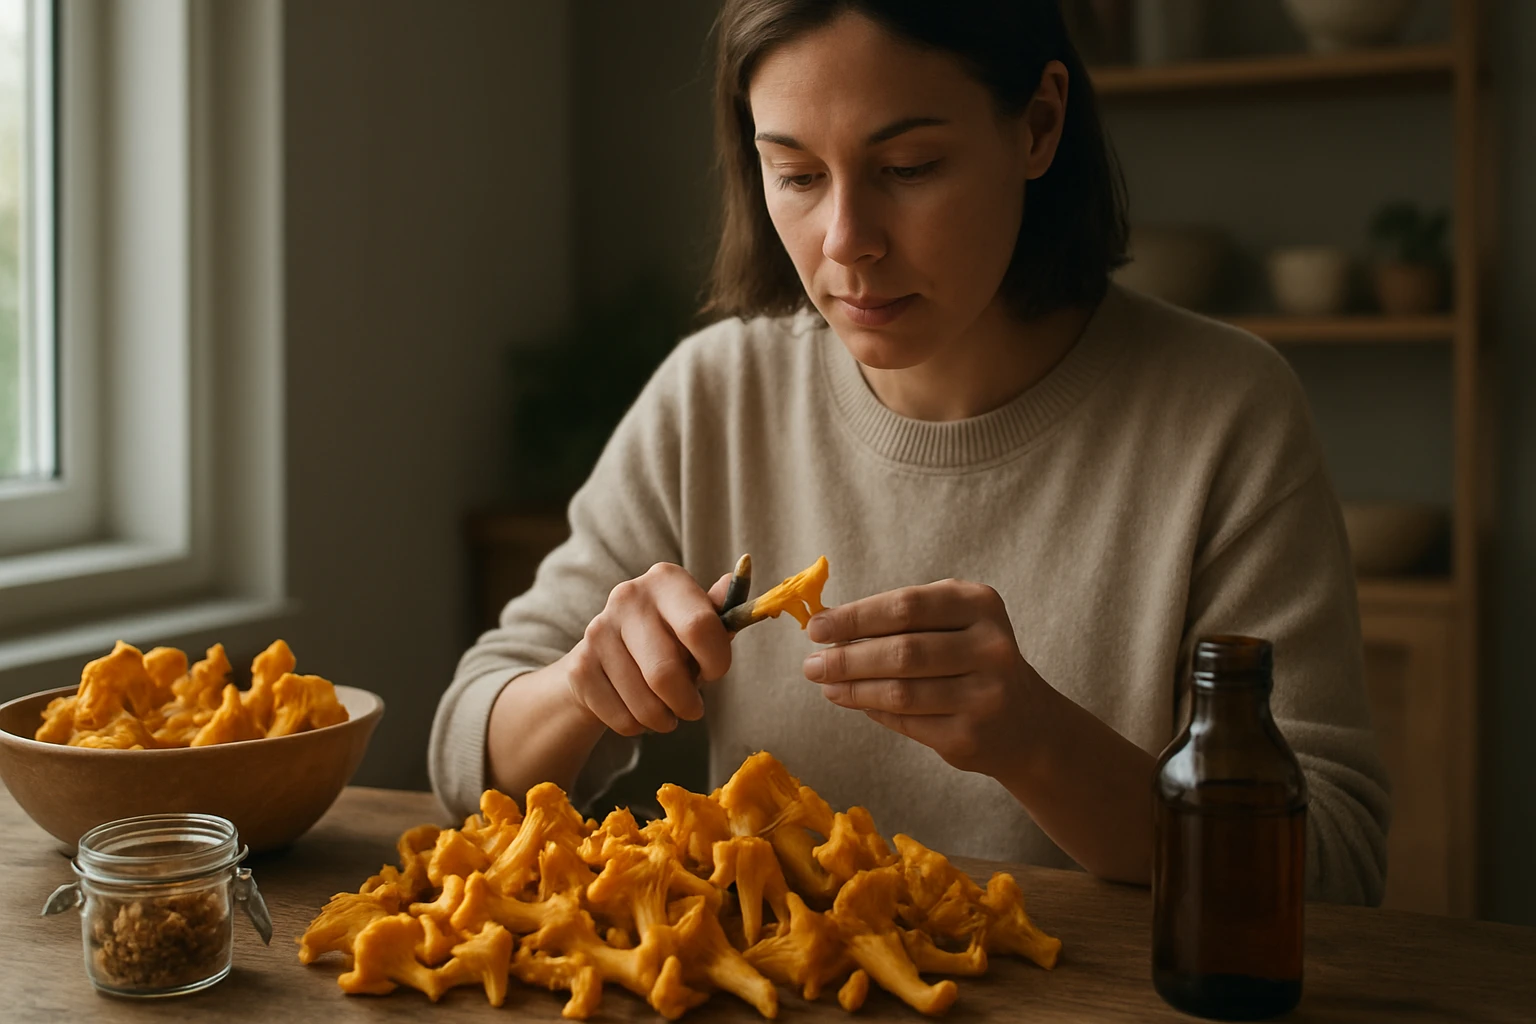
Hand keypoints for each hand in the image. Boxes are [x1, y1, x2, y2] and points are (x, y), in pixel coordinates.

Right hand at [562, 564, 732, 736]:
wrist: (607, 657)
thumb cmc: (668, 639)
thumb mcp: (698, 621)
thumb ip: (720, 612)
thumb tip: (735, 579)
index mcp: (666, 580)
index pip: (701, 628)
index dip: (716, 662)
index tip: (714, 671)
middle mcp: (628, 597)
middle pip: (666, 673)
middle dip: (688, 703)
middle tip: (692, 709)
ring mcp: (598, 630)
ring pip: (644, 702)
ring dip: (664, 719)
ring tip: (667, 713)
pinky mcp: (579, 666)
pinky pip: (621, 717)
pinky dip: (637, 726)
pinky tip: (638, 711)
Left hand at [803, 580, 1043, 778]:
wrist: (1026, 722)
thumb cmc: (972, 658)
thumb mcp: (954, 621)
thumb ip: (902, 618)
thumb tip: (830, 629)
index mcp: (981, 605)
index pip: (906, 606)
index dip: (855, 617)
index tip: (816, 628)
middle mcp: (990, 648)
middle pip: (901, 651)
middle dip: (846, 658)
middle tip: (811, 663)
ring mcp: (984, 695)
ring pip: (899, 692)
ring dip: (852, 688)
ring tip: (824, 683)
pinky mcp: (970, 736)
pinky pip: (907, 722)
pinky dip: (872, 710)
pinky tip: (852, 701)